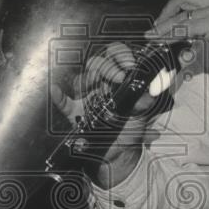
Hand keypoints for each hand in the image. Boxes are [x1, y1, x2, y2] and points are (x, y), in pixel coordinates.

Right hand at [50, 42, 162, 187]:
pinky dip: (59, 97)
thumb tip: (151, 92)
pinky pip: (63, 103)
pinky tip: (56, 91)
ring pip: (81, 79)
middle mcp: (100, 85)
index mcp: (117, 80)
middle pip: (97, 64)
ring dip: (88, 78)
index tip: (129, 65)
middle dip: (108, 67)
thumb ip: (146, 102)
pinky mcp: (75, 113)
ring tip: (96, 83)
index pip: (115, 57)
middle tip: (119, 77)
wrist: (119, 153)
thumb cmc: (129, 130)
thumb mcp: (142, 115)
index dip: (121, 55)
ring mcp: (86, 98)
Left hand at [148, 0, 208, 74]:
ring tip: (155, 35)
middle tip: (160, 25)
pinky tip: (162, 40)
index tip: (170, 16)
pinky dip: (169, 32)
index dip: (179, 2)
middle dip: (168, 9)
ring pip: (181, 8)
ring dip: (164, 23)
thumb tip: (200, 33)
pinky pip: (184, 25)